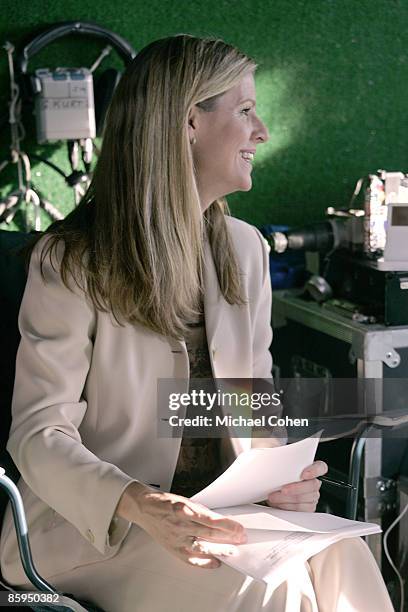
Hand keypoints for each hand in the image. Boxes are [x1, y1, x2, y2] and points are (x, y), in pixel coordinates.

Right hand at [116, 483, 246, 568]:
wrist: (144, 509)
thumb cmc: (164, 503)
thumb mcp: (184, 500)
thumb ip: (200, 511)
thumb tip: (219, 520)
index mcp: (184, 509)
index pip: (211, 519)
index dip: (227, 525)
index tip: (239, 528)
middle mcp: (180, 525)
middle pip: (209, 534)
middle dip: (228, 537)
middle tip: (241, 538)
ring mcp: (176, 538)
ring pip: (202, 547)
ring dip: (220, 549)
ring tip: (232, 551)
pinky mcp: (173, 549)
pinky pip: (191, 559)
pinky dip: (204, 562)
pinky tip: (215, 562)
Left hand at [266, 460, 327, 511]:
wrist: (272, 490)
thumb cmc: (277, 477)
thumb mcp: (279, 467)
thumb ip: (283, 464)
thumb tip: (274, 459)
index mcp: (310, 469)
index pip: (321, 467)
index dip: (314, 471)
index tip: (303, 475)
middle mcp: (313, 483)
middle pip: (313, 485)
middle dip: (296, 489)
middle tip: (282, 490)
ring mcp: (311, 497)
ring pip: (305, 499)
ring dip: (287, 499)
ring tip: (274, 497)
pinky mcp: (306, 509)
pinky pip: (300, 510)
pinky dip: (287, 507)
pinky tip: (278, 504)